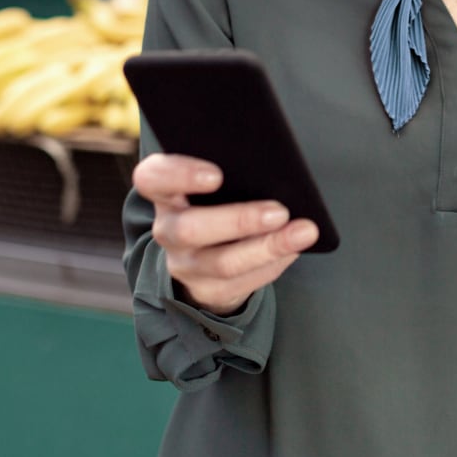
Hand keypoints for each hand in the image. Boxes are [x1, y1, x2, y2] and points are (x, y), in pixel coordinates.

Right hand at [133, 153, 319, 315]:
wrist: (207, 252)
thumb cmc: (218, 199)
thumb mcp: (216, 181)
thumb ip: (233, 167)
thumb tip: (277, 166)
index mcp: (164, 191)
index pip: (152, 178)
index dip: (179, 175)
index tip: (217, 175)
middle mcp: (167, 229)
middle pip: (190, 229)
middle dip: (240, 220)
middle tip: (280, 211)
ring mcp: (184, 264)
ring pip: (222, 263)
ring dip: (268, 247)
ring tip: (304, 232)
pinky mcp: (207, 290)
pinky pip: (241, 283)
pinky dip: (273, 265)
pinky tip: (294, 249)